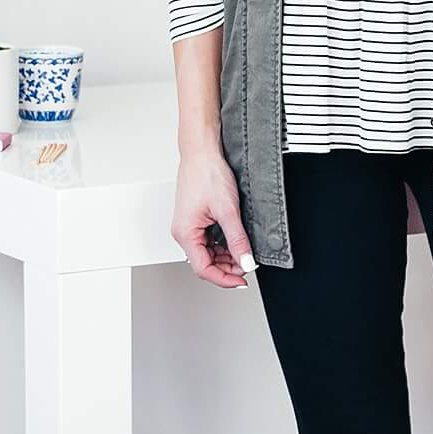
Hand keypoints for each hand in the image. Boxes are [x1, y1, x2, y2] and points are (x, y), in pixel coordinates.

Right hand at [171, 142, 256, 288]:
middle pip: (205, 263)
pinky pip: (207, 241)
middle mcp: (183, 232)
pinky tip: (235, 242)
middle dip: (227, 267)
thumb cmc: (207, 174)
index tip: (242, 281)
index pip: (203, 269)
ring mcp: (188, 226)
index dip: (224, 279)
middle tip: (248, 264)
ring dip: (225, 256)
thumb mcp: (228, 210)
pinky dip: (222, 245)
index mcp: (185, 233)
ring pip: (207, 253)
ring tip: (244, 252)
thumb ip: (237, 240)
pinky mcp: (194, 220)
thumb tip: (246, 261)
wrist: (201, 152)